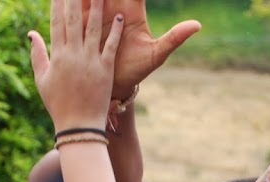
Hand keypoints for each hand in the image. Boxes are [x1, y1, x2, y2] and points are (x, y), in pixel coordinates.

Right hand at [29, 0, 123, 131]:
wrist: (79, 126)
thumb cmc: (58, 104)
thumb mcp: (42, 79)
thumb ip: (37, 55)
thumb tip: (31, 33)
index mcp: (57, 56)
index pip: (56, 22)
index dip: (57, 3)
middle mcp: (74, 55)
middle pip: (74, 19)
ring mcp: (90, 62)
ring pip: (93, 28)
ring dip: (97, 7)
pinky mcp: (105, 69)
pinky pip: (110, 46)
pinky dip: (114, 30)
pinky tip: (117, 15)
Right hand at [86, 0, 200, 96]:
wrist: (113, 85)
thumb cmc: (137, 70)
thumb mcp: (155, 54)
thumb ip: (174, 38)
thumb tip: (198, 25)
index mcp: (132, 10)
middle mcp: (114, 7)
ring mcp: (96, 13)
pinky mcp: (81, 21)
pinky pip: (75, 6)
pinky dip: (71, 0)